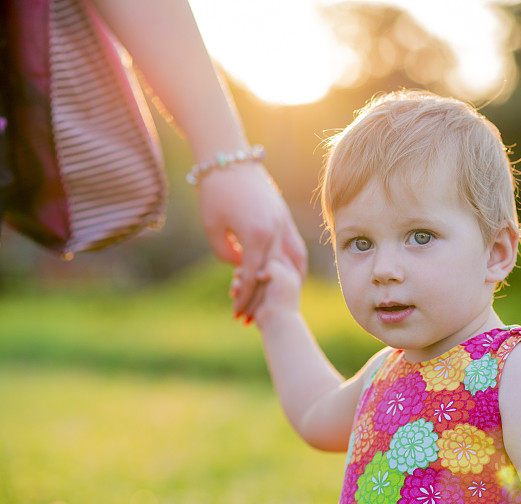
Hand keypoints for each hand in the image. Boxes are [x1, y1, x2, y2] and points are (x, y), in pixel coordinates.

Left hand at [196, 162, 306, 319]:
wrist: (230, 158)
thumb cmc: (215, 191)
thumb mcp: (213, 226)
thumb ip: (226, 253)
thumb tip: (240, 267)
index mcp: (256, 235)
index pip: (252, 276)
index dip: (244, 297)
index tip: (237, 314)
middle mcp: (276, 231)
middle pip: (273, 274)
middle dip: (262, 297)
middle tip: (252, 317)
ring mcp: (284, 223)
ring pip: (294, 261)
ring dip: (288, 283)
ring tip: (277, 300)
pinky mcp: (286, 217)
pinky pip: (296, 247)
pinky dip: (294, 264)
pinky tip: (287, 274)